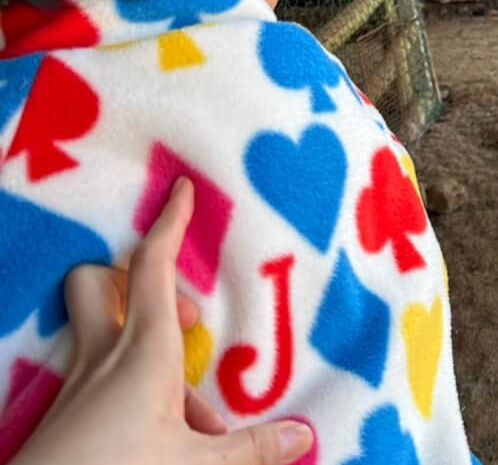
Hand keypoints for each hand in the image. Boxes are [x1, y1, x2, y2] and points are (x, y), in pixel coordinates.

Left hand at [13, 178, 312, 464]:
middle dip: (131, 276)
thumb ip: (249, 448)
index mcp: (143, 350)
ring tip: (189, 403)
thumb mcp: (195, 464)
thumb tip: (302, 435)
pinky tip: (161, 434)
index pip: (153, 266)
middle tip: (181, 312)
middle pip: (98, 282)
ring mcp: (77, 385)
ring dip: (142, 345)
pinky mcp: (65, 416)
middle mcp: (104, 356)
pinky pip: (101, 380)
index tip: (182, 190)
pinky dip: (133, 389)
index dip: (169, 224)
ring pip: (102, 335)